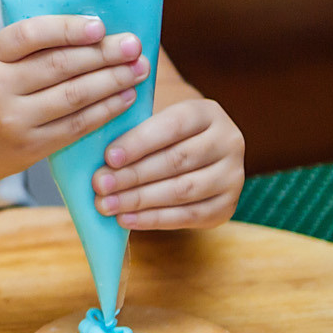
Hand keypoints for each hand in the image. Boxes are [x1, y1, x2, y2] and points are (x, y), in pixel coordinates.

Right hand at [0, 15, 148, 185]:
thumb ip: (27, 51)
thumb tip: (91, 31)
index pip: (30, 35)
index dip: (68, 28)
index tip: (100, 25)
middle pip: (59, 66)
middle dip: (103, 54)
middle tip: (134, 44)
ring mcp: (13, 121)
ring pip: (73, 96)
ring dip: (112, 81)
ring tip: (138, 68)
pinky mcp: (30, 148)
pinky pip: (75, 126)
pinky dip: (104, 110)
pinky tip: (124, 97)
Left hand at [92, 98, 244, 228]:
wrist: (195, 156)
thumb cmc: (162, 136)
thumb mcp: (154, 121)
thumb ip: (133, 131)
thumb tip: (100, 158)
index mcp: (208, 113)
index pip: (173, 126)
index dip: (140, 142)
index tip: (108, 157)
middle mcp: (229, 142)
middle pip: (177, 161)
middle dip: (133, 175)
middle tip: (99, 184)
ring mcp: (233, 176)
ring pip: (183, 190)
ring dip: (140, 200)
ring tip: (106, 204)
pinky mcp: (227, 206)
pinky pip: (189, 216)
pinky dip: (154, 220)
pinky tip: (126, 219)